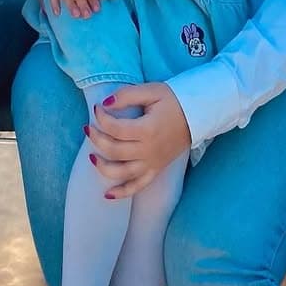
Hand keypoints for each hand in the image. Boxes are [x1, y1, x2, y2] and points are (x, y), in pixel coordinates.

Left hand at [86, 83, 190, 198]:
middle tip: (88, 128)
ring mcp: (152, 163)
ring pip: (122, 173)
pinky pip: (138, 186)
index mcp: (147, 129)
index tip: (97, 108)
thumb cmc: (174, 100)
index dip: (102, 118)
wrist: (197, 115)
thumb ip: (127, 95)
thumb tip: (104, 103)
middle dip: (97, 140)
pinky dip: (122, 193)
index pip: (116, 129)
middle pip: (115, 151)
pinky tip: (107, 195)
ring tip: (91, 157)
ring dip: (103, 168)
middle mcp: (149, 150)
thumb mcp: (152, 91)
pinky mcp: (156, 170)